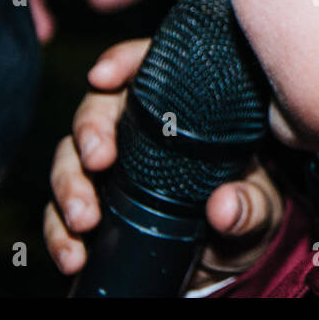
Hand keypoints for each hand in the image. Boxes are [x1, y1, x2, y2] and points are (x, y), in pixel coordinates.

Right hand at [43, 38, 283, 293]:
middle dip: (89, 129)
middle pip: (97, 109)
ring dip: (68, 185)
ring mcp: (111, 169)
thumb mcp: (259, 207)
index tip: (104, 76)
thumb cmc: (244, 208)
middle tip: (97, 159)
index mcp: (181, 110)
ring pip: (70, 158)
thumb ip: (250, 204)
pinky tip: (71, 253)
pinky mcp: (94, 206)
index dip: (122, 62)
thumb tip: (224, 208)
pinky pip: (60, 213)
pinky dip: (58, 233)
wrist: (227, 257)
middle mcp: (139, 131)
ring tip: (84, 218)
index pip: (149, 70)